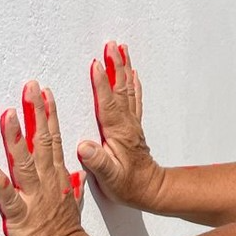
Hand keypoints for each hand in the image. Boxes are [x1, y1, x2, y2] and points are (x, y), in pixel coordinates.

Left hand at [0, 81, 87, 235]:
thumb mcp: (72, 206)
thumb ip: (71, 187)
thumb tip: (76, 174)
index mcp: (58, 178)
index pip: (54, 139)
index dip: (49, 115)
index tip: (45, 93)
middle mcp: (47, 182)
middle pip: (42, 142)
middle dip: (36, 113)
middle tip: (30, 88)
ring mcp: (34, 198)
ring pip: (24, 163)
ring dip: (15, 139)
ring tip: (8, 115)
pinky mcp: (19, 218)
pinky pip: (9, 200)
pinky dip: (0, 185)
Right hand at [77, 41, 165, 210]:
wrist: (150, 190)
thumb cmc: (128, 185)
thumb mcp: (110, 178)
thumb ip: (98, 161)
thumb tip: (85, 147)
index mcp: (118, 133)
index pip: (108, 103)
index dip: (102, 83)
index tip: (96, 64)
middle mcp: (126, 123)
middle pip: (120, 88)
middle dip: (116, 65)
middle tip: (112, 45)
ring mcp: (131, 122)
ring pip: (128, 89)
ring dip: (124, 68)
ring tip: (121, 49)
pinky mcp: (133, 125)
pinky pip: (133, 97)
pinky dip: (132, 83)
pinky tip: (132, 73)